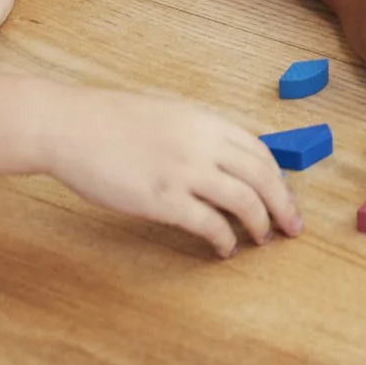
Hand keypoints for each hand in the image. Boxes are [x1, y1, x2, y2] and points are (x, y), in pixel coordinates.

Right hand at [43, 86, 301, 257]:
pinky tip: (225, 249)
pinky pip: (208, 224)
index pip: (260, 151)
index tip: (284, 196)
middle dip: (284, 204)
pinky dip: (224, 239)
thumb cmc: (113, 122)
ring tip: (263, 239)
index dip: (278, 178)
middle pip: (263, 176)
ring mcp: (184, 172)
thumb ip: (201, 134)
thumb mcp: (170, 115)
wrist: (71, 127)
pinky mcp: (163, 199)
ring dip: (261, 223)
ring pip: (244, 201)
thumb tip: (228, 157)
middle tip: (294, 226)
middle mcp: (204, 144)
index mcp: (207, 121)